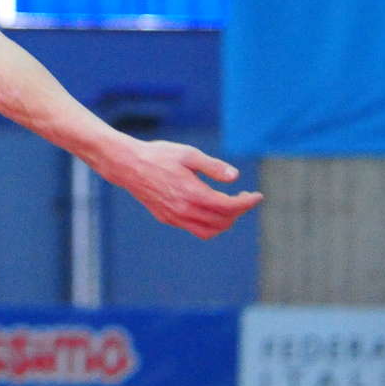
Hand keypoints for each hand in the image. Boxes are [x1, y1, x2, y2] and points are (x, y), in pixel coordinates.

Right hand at [97, 139, 262, 238]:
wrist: (127, 165)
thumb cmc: (158, 155)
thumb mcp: (188, 154)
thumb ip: (213, 167)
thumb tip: (236, 177)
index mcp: (193, 193)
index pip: (229, 206)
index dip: (247, 203)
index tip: (258, 196)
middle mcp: (185, 210)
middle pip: (222, 221)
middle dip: (238, 211)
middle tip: (243, 197)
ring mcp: (175, 217)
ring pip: (210, 231)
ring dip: (225, 222)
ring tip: (229, 206)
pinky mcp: (167, 218)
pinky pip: (195, 230)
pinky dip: (209, 225)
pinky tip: (209, 209)